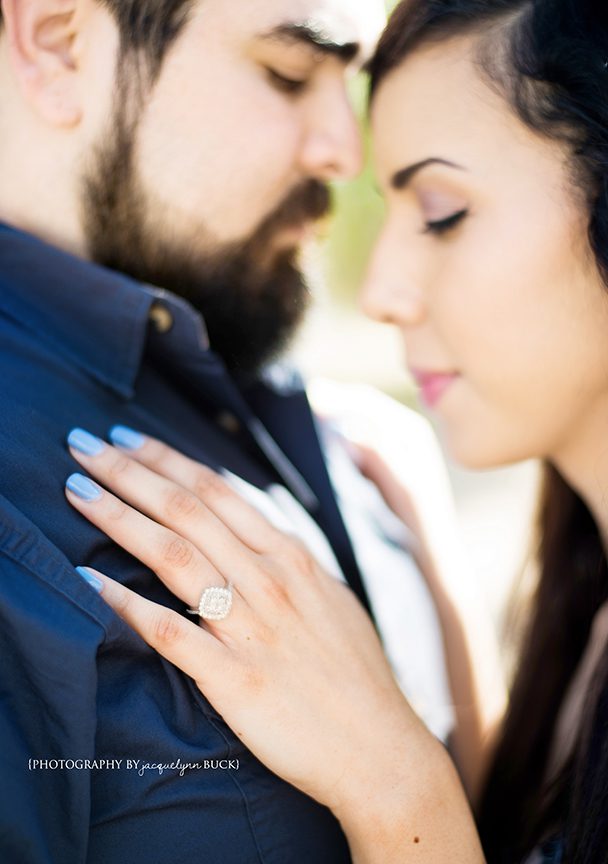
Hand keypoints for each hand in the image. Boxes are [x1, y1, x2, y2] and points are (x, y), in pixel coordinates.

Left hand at [64, 428, 413, 812]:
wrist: (379, 748)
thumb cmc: (355, 673)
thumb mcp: (329, 597)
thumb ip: (286, 562)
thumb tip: (247, 533)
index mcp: (292, 558)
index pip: (218, 492)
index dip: (167, 461)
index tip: (127, 440)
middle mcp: (270, 582)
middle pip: (187, 511)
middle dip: (130, 473)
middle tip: (84, 447)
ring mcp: (251, 628)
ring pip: (174, 557)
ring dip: (120, 519)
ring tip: (77, 493)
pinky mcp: (234, 679)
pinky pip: (169, 633)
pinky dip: (125, 604)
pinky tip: (89, 581)